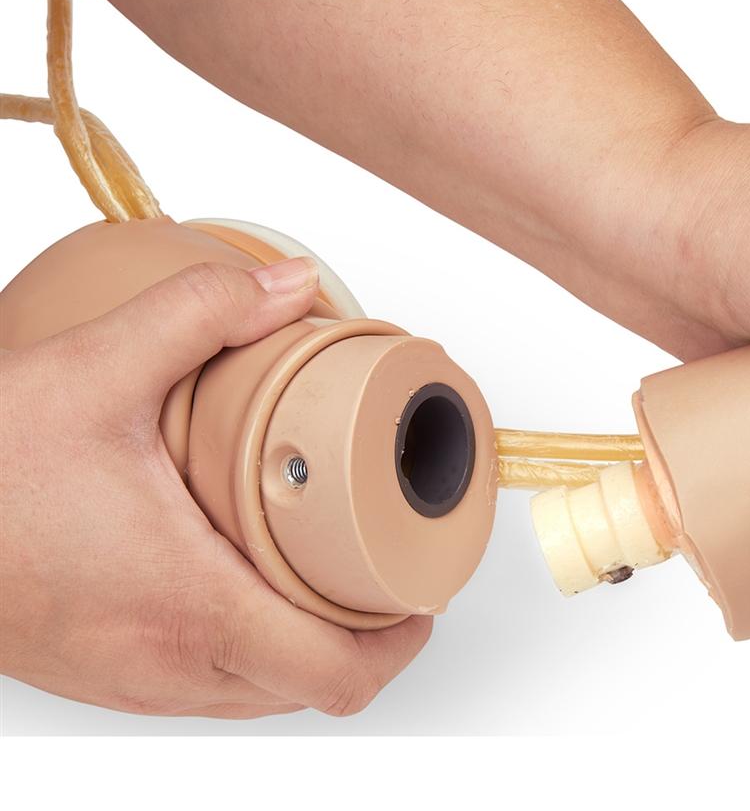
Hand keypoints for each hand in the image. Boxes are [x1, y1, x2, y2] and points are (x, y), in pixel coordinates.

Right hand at [0, 258, 430, 717]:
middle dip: (369, 632)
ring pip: (262, 692)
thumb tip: (292, 286)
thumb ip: (203, 312)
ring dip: (312, 640)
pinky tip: (256, 581)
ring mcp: (132, 681)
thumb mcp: (96, 367)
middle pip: (313, 686)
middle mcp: (166, 663)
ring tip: (334, 566)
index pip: (337, 672)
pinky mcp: (105, 673)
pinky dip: (255, 645)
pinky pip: (210, 684)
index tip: (423, 589)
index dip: (402, 640)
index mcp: (189, 605)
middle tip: (388, 560)